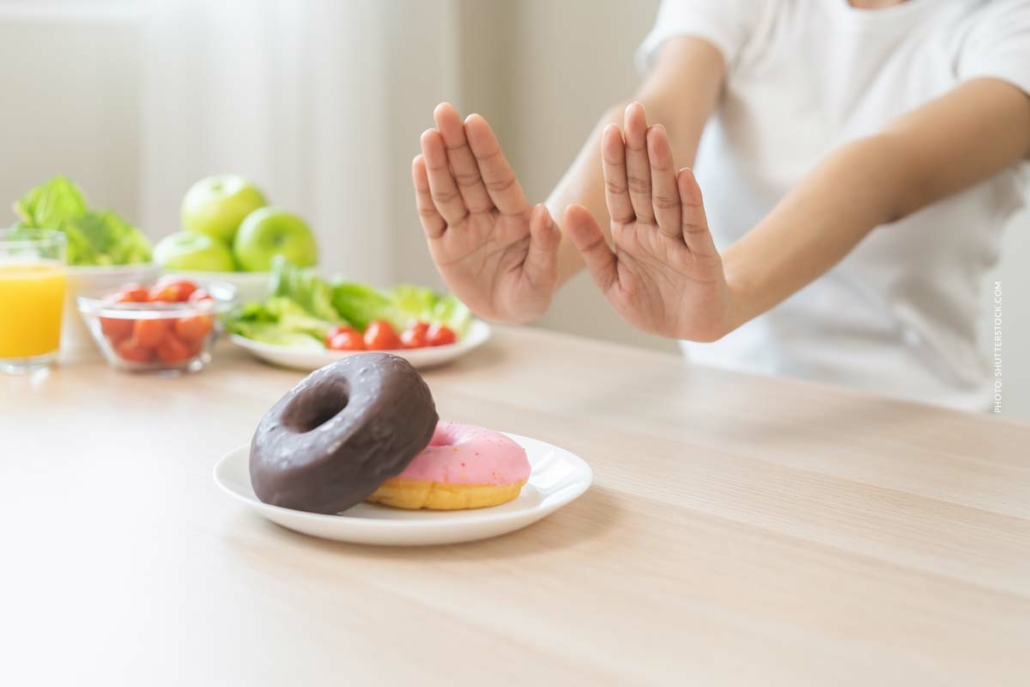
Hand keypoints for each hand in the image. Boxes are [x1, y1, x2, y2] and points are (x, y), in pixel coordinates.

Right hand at [412, 104, 560, 323]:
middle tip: (444, 111)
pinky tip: (419, 164)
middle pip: (469, 177)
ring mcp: (463, 229)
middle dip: (457, 145)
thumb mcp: (543, 278)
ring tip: (429, 134)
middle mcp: (487, 217)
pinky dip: (424, 191)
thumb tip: (545, 211)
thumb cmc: (530, 294)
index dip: (487, 152)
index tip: (476, 123)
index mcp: (516, 219)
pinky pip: (431, 215)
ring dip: (438, 163)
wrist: (506, 314)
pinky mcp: (442, 246)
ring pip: (448, 192)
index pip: (499, 180)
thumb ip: (545, 245)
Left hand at [564, 103, 733, 341]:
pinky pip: (693, 226)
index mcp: (628, 233)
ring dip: (662, 166)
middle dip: (638, 149)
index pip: (620, 191)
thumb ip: (591, 246)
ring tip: (655, 134)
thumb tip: (568, 209)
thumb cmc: (650, 303)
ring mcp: (678, 240)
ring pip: (667, 198)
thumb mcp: (610, 279)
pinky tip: (685, 175)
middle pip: (644, 184)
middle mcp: (653, 230)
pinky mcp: (701, 257)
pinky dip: (690, 201)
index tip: (610, 131)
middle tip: (634, 112)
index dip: (615, 162)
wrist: (691, 328)